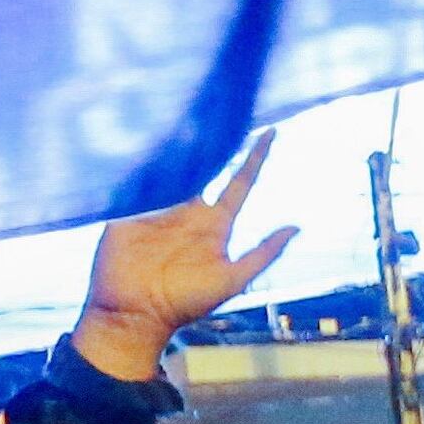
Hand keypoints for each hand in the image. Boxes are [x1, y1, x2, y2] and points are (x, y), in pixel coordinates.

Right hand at [73, 132, 300, 383]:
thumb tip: (296, 227)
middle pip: (204, 167)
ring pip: (172, 168)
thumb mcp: (231, 280)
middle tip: (226, 106)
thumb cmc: (185, 304)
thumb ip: (263, 254)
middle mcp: (187, 211)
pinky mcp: (126, 211)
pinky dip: (142, 162)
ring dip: (179, 144)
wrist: (134, 317)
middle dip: (214, 140)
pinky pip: (137, 181)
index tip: (271, 132)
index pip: (239, 183)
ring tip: (189, 110)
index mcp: (213, 224)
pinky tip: (147, 138)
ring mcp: (157, 208)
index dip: (254, 158)